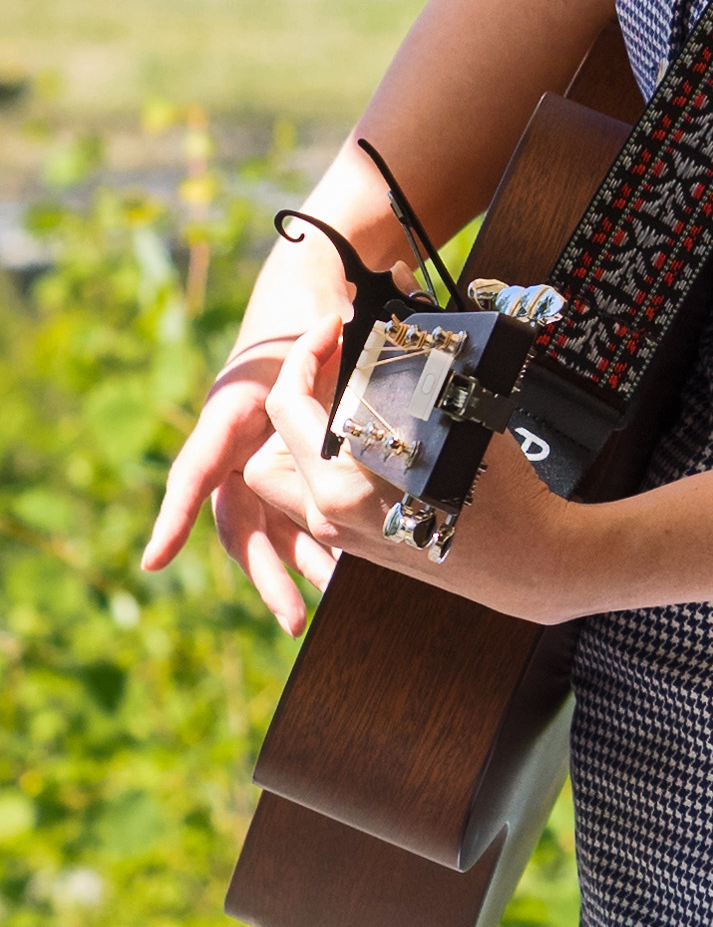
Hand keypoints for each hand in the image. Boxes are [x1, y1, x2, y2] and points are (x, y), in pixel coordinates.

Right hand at [144, 344, 336, 632]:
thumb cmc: (300, 317)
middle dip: (266, 572)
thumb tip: (339, 323)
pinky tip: (343, 569)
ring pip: (270, 529)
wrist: (305, 310)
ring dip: (298, 567)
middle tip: (293, 616)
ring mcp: (256, 464)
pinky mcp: (283, 469)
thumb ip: (317, 338)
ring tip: (328, 600)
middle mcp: (234, 451)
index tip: (154, 561)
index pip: (195, 469)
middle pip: (240, 522)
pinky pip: (293, 517)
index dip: (175, 513)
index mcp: (226, 418)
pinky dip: (316, 543)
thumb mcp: (306, 327)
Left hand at [231, 308, 599, 631]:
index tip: (333, 328)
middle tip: (334, 373)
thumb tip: (399, 277)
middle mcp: (327, 514)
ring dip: (302, 439)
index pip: (285, 405)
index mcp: (342, 481)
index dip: (304, 354)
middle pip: (266, 450)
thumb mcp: (465, 406)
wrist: (528, 559)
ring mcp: (338, 536)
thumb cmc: (502, 488)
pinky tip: (374, 440)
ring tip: (350, 405)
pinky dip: (324, 466)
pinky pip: (311, 501)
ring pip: (282, 481)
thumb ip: (423, 342)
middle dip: (292, 404)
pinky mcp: (355, 547)